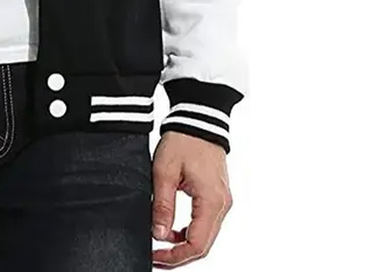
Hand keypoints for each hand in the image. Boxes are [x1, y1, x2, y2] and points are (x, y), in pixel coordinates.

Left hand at [150, 131, 232, 266]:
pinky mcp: (217, 196)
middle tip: (156, 258)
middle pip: (203, 245)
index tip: (155, 257)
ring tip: (160, 246)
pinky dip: (189, 232)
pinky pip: (205, 223)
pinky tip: (171, 230)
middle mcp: (222, 205)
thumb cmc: (183, 140)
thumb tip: (158, 235)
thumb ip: (163, 205)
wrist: (197, 119)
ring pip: (205, 236)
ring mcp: (221, 201)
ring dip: (183, 245)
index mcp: (211, 201)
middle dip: (179, 255)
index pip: (197, 245)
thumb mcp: (164, 171)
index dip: (175, 256)